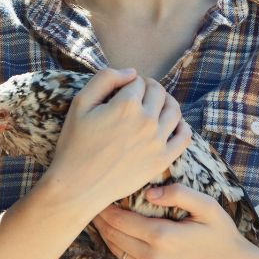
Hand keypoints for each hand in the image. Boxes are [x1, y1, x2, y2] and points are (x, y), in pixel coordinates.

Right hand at [43, 68, 191, 213]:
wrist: (78, 186)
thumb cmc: (74, 144)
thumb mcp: (80, 103)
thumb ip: (105, 78)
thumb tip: (131, 72)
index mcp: (126, 104)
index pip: (137, 81)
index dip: (130, 82)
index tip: (123, 89)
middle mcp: (146, 120)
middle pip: (158, 92)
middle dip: (149, 88)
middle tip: (139, 94)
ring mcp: (157, 141)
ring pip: (174, 109)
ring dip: (166, 102)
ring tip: (156, 105)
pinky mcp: (162, 159)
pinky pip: (184, 136)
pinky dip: (182, 125)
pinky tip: (171, 124)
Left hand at [92, 183, 256, 258]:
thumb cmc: (223, 237)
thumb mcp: (208, 208)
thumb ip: (179, 193)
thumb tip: (149, 192)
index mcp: (161, 237)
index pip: (118, 220)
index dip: (103, 206)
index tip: (97, 191)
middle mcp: (151, 258)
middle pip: (111, 235)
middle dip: (99, 218)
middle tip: (91, 200)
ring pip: (115, 250)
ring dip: (104, 232)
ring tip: (98, 214)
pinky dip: (116, 246)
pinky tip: (114, 233)